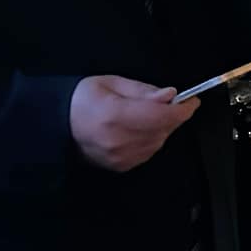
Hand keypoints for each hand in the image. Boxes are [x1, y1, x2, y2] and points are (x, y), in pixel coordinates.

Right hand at [70, 75, 196, 172]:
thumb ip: (142, 90)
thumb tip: (169, 95)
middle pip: (164, 129)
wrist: (58, 125)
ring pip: (159, 142)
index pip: (162, 116)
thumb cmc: (82, 100)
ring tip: (144, 115)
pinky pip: (149, 152)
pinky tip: (137, 129)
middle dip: (172, 115)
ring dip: (161, 128)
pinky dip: (150, 139)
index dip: (183, 109)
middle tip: (166, 103)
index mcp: (115, 115)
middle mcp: (119, 140)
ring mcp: (120, 157)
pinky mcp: (121, 167)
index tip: (192, 100)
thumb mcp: (111, 83)